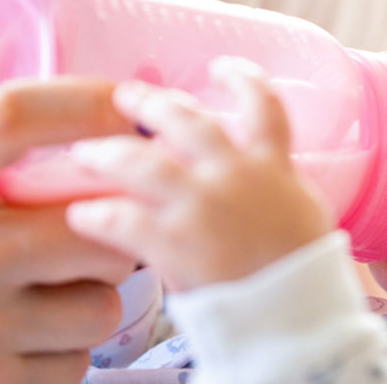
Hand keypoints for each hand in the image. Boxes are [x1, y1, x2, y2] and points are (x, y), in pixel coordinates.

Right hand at [0, 78, 138, 383]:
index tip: (129, 104)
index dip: (86, 100)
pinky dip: (66, 352)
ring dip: (93, 298)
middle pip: (94, 220)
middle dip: (114, 227)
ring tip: (52, 295)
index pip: (15, 116)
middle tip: (99, 231)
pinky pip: (78, 359)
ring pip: (102, 300)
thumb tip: (30, 72)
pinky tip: (28, 343)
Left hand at [65, 58, 333, 292]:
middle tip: (126, 97)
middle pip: (186, 120)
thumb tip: (257, 177)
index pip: (264, 104)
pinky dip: (96, 214)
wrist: (299, 319)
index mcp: (273, 166)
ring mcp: (203, 205)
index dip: (242, 78)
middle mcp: (235, 174)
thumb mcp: (303, 216)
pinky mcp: (174, 242)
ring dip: (108, 153)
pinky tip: (80, 215)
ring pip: (142, 161)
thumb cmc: (306, 276)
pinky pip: (121, 218)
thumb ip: (274, 188)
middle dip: (152, 104)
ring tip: (84, 153)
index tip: (221, 66)